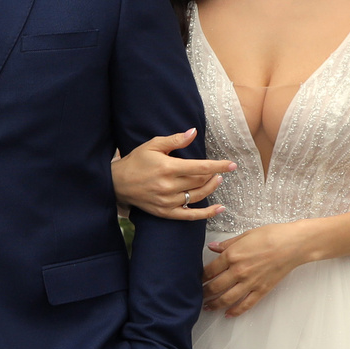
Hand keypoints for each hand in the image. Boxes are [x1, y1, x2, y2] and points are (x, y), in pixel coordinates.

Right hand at [113, 129, 235, 220]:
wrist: (117, 184)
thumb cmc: (136, 161)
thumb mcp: (153, 145)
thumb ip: (175, 140)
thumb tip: (193, 132)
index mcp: (167, 168)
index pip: (200, 168)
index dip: (218, 166)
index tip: (232, 165)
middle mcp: (169, 186)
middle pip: (200, 182)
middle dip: (214, 176)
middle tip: (218, 171)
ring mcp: (167, 201)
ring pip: (197, 196)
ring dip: (211, 188)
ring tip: (216, 181)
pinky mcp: (165, 212)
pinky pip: (190, 216)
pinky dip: (206, 213)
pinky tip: (219, 209)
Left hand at [202, 221, 317, 316]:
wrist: (293, 244)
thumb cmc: (272, 235)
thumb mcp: (245, 235)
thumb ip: (227, 244)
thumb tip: (212, 247)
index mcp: (232, 255)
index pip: (210, 270)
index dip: (201, 277)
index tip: (196, 281)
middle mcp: (238, 271)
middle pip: (215, 287)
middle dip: (204, 293)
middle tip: (198, 296)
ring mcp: (250, 282)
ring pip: (227, 298)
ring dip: (215, 305)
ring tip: (207, 308)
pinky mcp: (262, 290)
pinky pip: (246, 304)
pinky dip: (235, 311)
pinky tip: (228, 314)